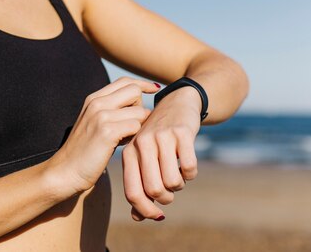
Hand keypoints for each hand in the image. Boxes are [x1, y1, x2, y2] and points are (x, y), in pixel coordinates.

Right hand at [49, 77, 159, 194]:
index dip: (142, 84)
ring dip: (140, 125)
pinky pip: (135, 126)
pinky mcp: (107, 131)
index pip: (125, 81)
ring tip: (129, 137)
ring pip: (139, 110)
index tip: (154, 89)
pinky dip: (136, 136)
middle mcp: (97, 102)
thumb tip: (140, 107)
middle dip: (142, 106)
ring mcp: (101, 116)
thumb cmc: (85, 151)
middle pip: (134, 90)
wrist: (65, 171)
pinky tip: (125, 144)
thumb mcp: (96, 123)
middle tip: (136, 123)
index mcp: (94, 98)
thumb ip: (113, 111)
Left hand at [121, 86, 201, 220]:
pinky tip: (187, 163)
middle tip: (170, 189)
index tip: (158, 215)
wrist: (176, 103)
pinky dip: (191, 173)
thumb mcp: (144, 157)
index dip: (146, 210)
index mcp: (129, 152)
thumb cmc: (158, 138)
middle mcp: (142, 143)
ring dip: (180, 184)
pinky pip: (189, 168)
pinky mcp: (182, 133)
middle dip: (167, 197)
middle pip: (155, 190)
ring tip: (178, 173)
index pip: (133, 192)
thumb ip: (139, 184)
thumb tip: (138, 217)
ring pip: (173, 181)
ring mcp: (162, 137)